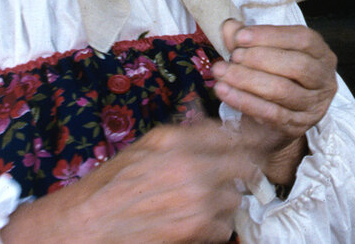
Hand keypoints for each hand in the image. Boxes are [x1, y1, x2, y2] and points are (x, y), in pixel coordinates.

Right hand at [2, 123, 258, 243]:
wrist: (87, 226)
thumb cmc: (113, 186)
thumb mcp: (149, 145)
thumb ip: (188, 134)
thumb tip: (220, 127)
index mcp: (179, 140)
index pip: (237, 133)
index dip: (257, 137)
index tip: (268, 139)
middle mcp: (193, 165)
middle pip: (247, 164)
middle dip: (245, 171)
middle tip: (238, 177)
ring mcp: (199, 198)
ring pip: (237, 197)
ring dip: (226, 201)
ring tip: (200, 204)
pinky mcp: (198, 228)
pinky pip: (226, 225)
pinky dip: (215, 227)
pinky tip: (194, 224)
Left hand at [212, 19, 337, 182]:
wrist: (272, 121)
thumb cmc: (273, 77)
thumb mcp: (264, 53)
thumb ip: (248, 39)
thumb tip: (230, 27)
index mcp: (322, 54)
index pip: (303, 39)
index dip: (271, 35)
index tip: (241, 36)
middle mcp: (324, 80)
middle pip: (297, 65)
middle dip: (260, 59)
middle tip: (232, 56)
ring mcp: (314, 106)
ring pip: (282, 91)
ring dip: (247, 79)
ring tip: (221, 72)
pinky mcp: (297, 127)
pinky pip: (270, 114)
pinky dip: (244, 101)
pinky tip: (223, 91)